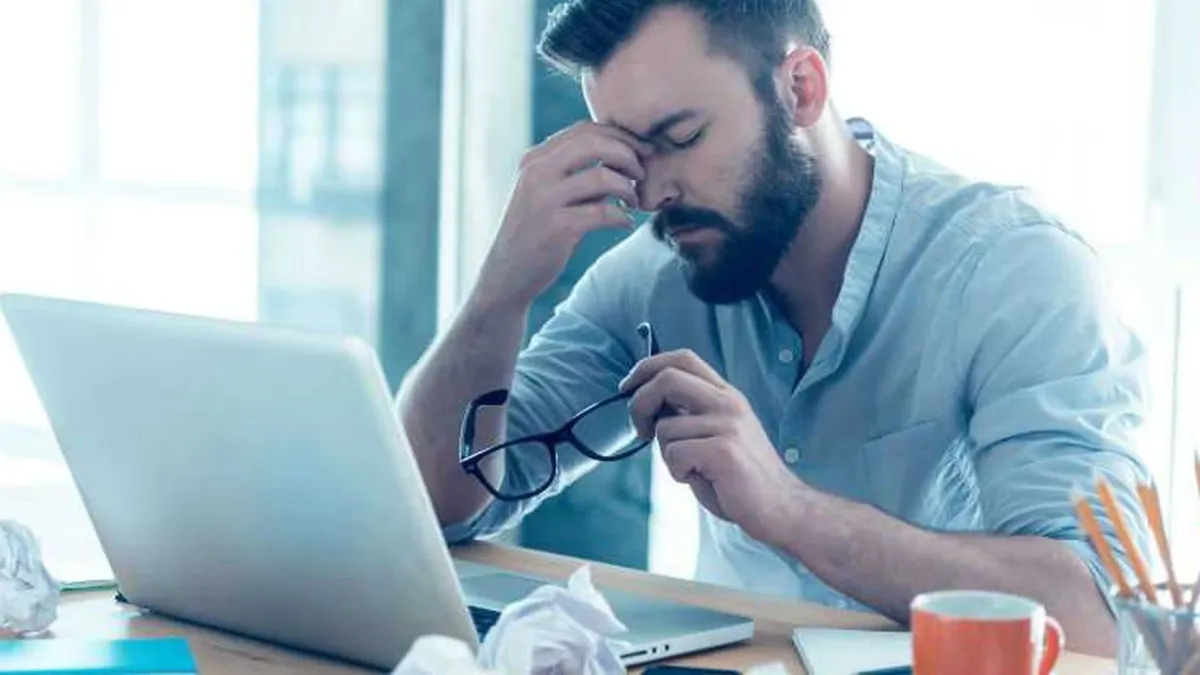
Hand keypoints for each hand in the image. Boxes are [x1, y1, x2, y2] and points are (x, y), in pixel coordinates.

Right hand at [473, 122, 650, 308]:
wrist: (507, 274)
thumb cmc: (537, 231)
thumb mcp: (548, 193)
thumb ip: (577, 173)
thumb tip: (625, 157)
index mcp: (535, 159)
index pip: (585, 130)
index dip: (620, 137)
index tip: (640, 151)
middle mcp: (536, 173)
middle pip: (594, 144)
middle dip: (627, 155)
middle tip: (641, 173)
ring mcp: (544, 200)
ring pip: (602, 177)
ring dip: (628, 188)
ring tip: (633, 202)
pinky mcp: (557, 228)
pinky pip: (604, 212)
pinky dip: (623, 216)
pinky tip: (626, 223)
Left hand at [620, 350, 801, 544]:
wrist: (780, 508)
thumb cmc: (739, 477)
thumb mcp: (715, 434)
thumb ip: (689, 415)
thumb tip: (649, 405)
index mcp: (726, 395)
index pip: (682, 358)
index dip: (647, 367)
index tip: (628, 387)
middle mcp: (728, 403)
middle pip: (667, 378)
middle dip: (639, 403)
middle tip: (639, 430)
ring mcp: (728, 425)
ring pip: (665, 428)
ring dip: (667, 455)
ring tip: (694, 469)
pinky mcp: (724, 451)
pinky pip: (675, 454)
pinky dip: (678, 472)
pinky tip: (702, 479)